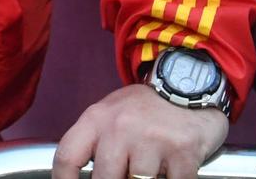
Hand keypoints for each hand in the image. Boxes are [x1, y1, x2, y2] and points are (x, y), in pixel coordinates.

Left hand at [54, 83, 229, 178]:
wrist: (188, 86)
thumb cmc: (146, 109)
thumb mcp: (111, 115)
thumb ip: (97, 143)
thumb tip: (88, 176)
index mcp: (97, 119)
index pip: (67, 157)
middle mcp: (121, 128)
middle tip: (123, 176)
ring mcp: (152, 140)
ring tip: (151, 168)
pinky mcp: (183, 152)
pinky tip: (170, 169)